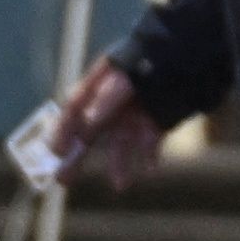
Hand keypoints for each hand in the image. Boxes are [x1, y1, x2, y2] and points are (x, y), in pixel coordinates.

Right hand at [57, 58, 162, 190]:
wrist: (184, 55)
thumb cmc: (147, 62)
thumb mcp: (123, 79)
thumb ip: (106, 100)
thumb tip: (88, 122)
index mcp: (98, 88)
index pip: (72, 112)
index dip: (62, 132)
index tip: (55, 152)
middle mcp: (112, 106)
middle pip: (90, 135)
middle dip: (78, 157)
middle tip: (63, 179)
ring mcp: (132, 115)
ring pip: (120, 145)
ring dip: (119, 164)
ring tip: (120, 185)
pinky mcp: (154, 124)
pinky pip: (149, 145)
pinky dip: (149, 158)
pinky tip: (149, 171)